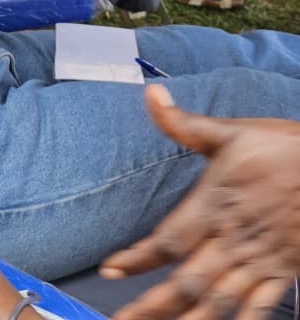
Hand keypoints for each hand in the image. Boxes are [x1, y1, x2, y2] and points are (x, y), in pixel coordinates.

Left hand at [101, 86, 299, 319]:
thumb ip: (184, 123)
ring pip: (218, 302)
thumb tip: (150, 94)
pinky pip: (259, 308)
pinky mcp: (283, 271)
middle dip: (152, 306)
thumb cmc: (280, 147)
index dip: (138, 258)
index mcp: (214, 205)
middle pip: (187, 282)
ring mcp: (259, 259)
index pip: (168, 240)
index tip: (111, 270)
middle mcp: (233, 239)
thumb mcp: (229, 131)